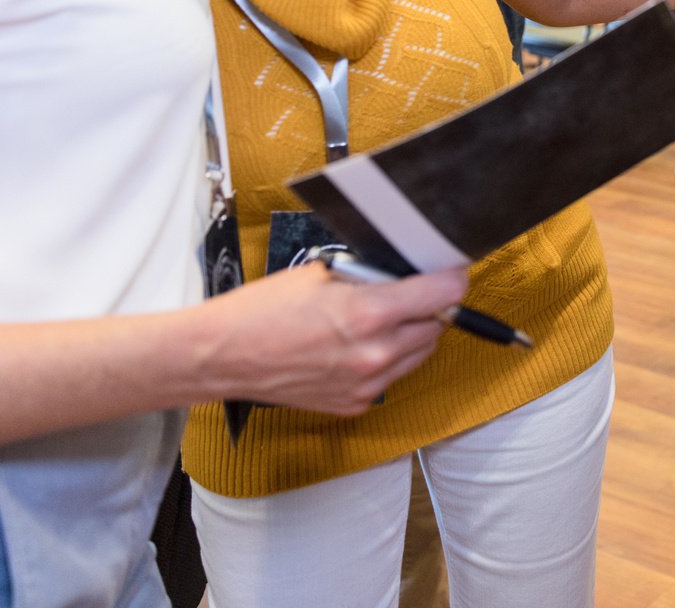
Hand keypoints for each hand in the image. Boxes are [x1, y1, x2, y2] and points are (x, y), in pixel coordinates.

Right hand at [191, 262, 466, 414]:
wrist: (223, 356)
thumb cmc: (263, 311)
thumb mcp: (323, 273)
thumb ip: (371, 275)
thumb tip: (405, 271)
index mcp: (370, 313)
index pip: (445, 293)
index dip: (451, 277)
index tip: (451, 272)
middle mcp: (375, 352)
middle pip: (437, 325)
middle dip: (429, 306)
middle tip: (408, 294)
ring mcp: (366, 383)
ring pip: (420, 353)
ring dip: (412, 334)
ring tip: (380, 321)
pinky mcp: (354, 404)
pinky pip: (391, 378)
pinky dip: (387, 361)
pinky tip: (357, 347)